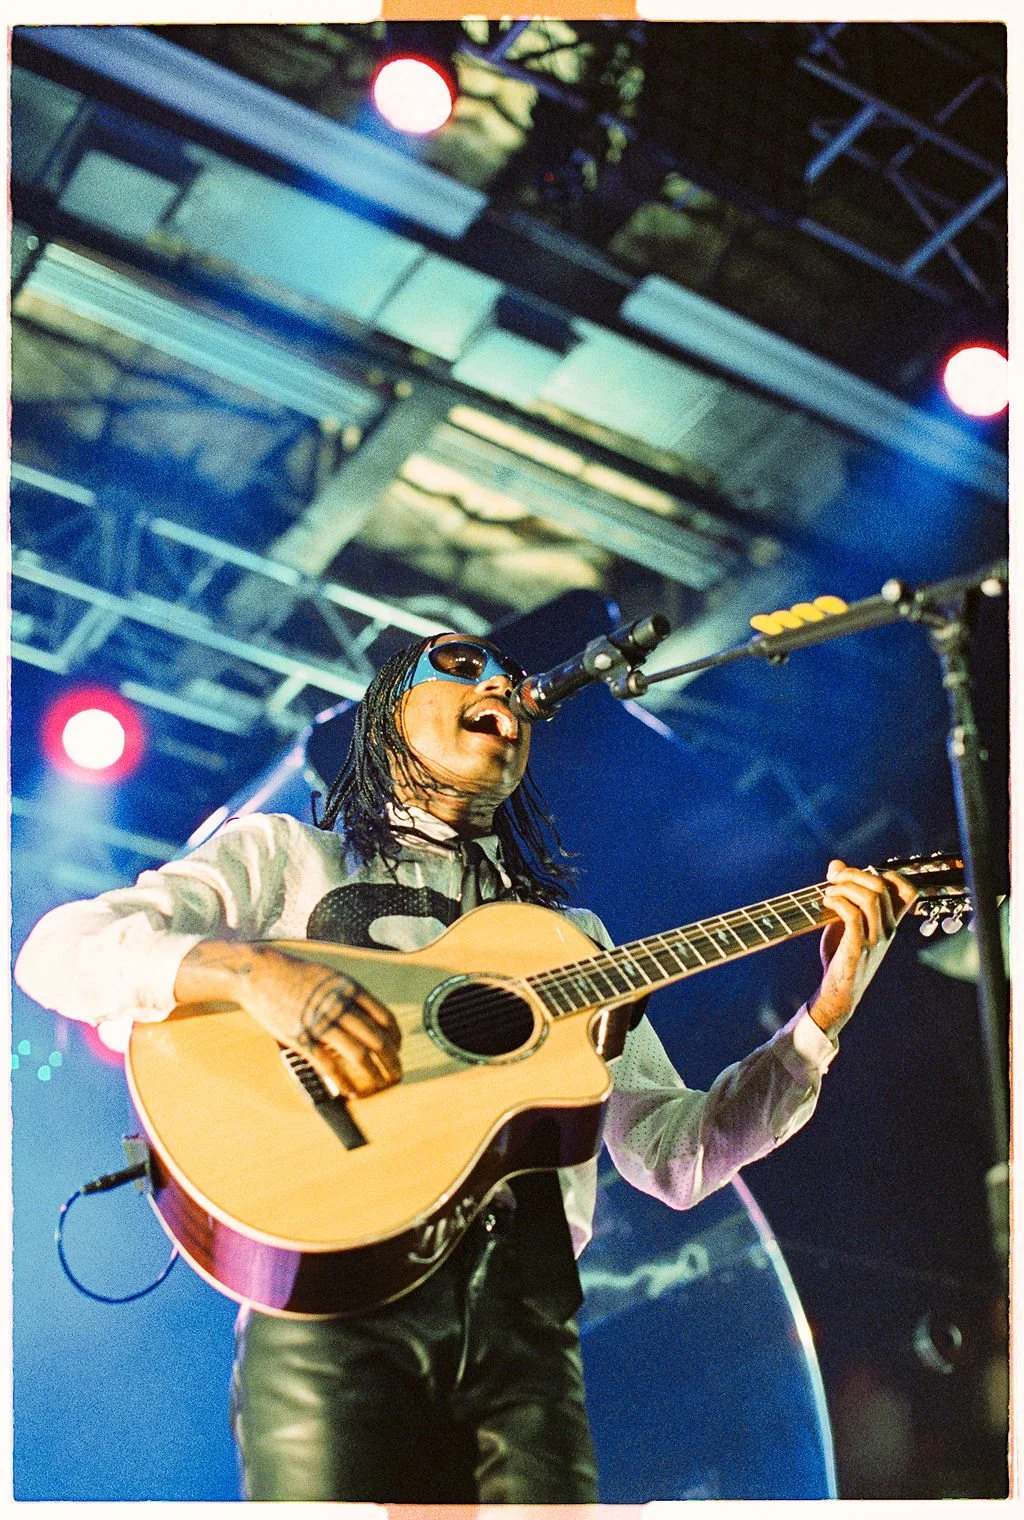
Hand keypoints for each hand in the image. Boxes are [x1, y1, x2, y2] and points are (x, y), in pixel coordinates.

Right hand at [245, 949, 401, 1098]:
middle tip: (396, 1073)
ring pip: (359, 1054)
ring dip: (373, 1074)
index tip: (397, 1047)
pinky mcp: (302, 1038)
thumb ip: (349, 994)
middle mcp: (340, 1006)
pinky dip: (343, 1080)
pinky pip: (329, 1065)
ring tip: (379, 1085)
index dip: (395, 1036)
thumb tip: (367, 1013)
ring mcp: (321, 1023)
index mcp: (350, 989)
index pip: (384, 1017)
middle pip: (377, 1039)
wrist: (260, 973)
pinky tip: (349, 1090)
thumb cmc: (295, 974)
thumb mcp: (330, 976)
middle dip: (391, 1060)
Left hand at [807, 860, 918, 1038]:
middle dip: (855, 873)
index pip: (910, 891)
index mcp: (890, 923)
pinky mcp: (859, 948)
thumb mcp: (845, 923)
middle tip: (834, 878)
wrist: (838, 993)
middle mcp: (888, 929)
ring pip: (870, 898)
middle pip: (882, 886)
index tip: (862, 875)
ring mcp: (876, 939)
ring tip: (828, 891)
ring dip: (845, 886)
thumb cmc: (842, 956)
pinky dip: (838, 901)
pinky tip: (826, 902)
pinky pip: (853, 915)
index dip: (891, 874)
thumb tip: (835, 864)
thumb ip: (844, 895)